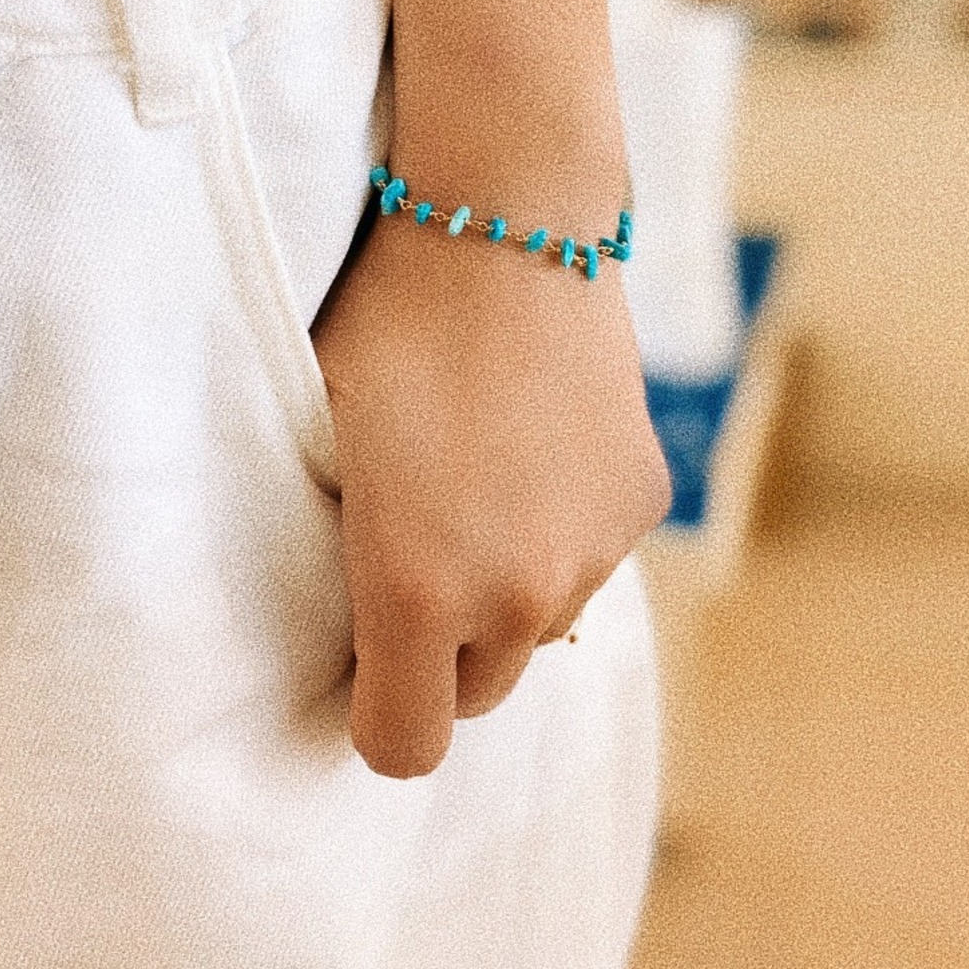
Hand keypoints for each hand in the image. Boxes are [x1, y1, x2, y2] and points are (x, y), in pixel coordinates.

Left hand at [311, 208, 669, 778]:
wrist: (505, 222)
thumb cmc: (386, 326)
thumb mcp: (325, 448)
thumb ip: (349, 563)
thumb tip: (363, 625)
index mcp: (418, 591)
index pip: (403, 746)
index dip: (374, 712)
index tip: (361, 655)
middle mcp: (519, 593)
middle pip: (479, 692)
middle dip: (442, 652)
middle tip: (416, 558)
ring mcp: (594, 550)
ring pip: (541, 625)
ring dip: (508, 589)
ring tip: (479, 485)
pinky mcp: (643, 501)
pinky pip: (591, 557)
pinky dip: (563, 531)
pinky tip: (535, 449)